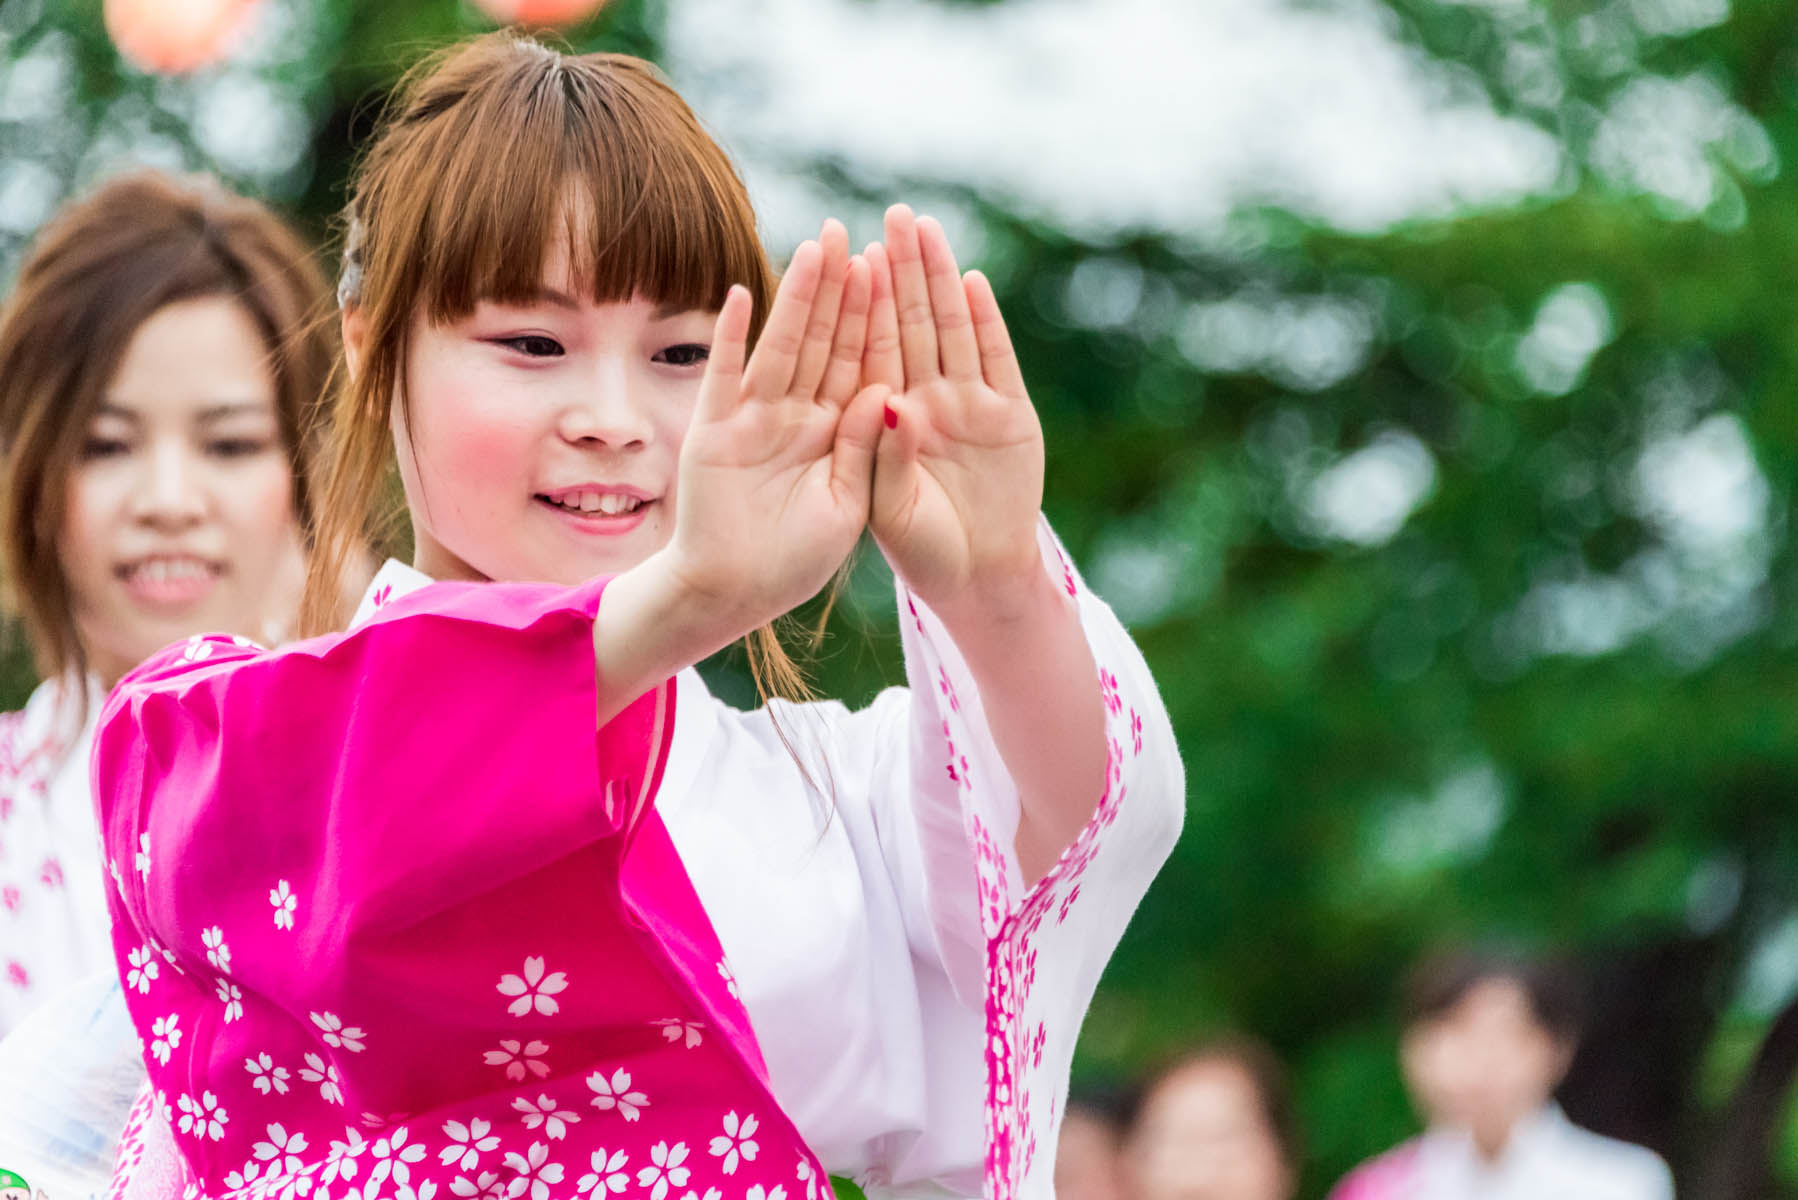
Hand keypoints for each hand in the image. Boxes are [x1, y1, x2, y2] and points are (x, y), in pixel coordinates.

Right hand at [661, 219, 885, 635]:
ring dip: (796, 298)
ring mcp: (753, 420)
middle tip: (852, 230)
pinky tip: (741, 296)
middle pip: (824, 342)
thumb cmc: (792, 563)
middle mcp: (796, 417)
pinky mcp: (712, 432)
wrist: (730, 597)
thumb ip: (866, 450)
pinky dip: (730, 339)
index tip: (893, 269)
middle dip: (840, 289)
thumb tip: (887, 392)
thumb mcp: (849, 507)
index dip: (876, 317)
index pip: (862, 363)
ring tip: (813, 248)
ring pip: (782, 346)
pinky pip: (724, 377)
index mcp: (835, 434)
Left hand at [863, 205, 1045, 619]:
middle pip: (909, 325)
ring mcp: (969, 405)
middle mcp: (926, 401)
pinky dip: (985, 324)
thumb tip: (886, 399)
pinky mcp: (1010, 417)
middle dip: (899, 270)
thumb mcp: (887, 509)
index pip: (870, 349)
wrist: (978, 582)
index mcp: (885, 420)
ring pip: (950, 330)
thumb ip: (884, 454)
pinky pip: (995, 361)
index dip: (861, 302)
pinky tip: (972, 283)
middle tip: (890, 214)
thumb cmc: (922, 553)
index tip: (848, 254)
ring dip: (938, 280)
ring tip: (927, 228)